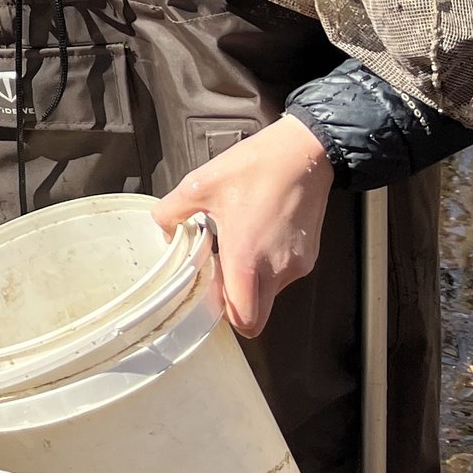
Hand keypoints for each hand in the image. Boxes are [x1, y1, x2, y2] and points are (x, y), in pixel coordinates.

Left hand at [154, 115, 334, 336]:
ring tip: (236, 246)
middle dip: (235, 304)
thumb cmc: (255, 168)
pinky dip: (267, 269)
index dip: (223, 316)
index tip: (207, 297)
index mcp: (247, 259)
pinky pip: (283, 276)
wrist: (303, 153)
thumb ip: (170, 213)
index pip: (243, 319)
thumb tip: (165, 231)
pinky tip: (255, 237)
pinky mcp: (308, 257)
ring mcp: (296, 265)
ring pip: (269, 295)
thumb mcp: (198, 186)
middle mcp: (276, 270)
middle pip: (256, 314)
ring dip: (250, 283)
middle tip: (218, 275)